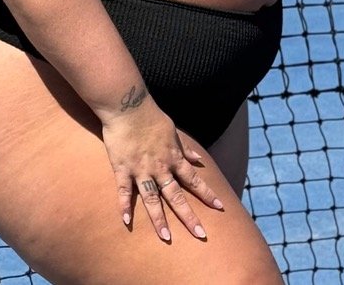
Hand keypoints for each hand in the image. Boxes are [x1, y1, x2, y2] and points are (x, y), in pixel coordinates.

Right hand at [101, 98, 222, 241]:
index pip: (194, 179)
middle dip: (189, 216)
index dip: (207, 193)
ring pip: (152, 199)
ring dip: (159, 219)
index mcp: (173, 158)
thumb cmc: (151, 117)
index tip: (220, 207)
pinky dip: (124, 206)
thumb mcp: (173, 131)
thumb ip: (184, 148)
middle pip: (176, 196)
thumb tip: (197, 158)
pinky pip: (124, 191)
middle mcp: (160, 167)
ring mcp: (141, 170)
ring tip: (166, 237)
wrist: (128, 106)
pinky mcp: (122, 168)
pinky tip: (126, 221)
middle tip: (201, 234)